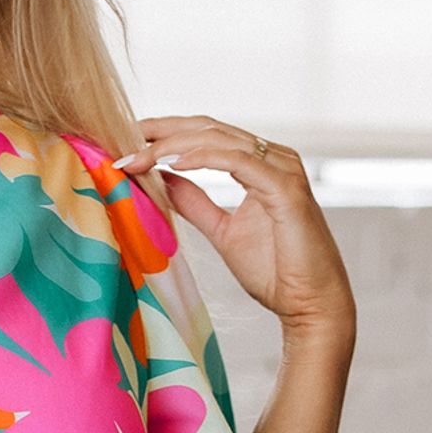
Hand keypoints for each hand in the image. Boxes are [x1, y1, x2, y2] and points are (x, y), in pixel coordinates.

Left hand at [115, 117, 354, 347]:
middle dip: (162, 132)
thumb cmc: (275, 271)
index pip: (206, 134)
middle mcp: (274, 159)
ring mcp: (283, 170)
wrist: (309, 304)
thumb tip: (162, 178)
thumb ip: (195, 203)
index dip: (165, 133)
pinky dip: (204, 158)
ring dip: (173, 145)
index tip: (126, 140)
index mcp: (260, 164)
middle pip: (209, 128)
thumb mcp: (222, 231)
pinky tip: (172, 164)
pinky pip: (240, 162)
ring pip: (220, 140)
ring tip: (138, 155)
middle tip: (122, 140)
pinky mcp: (287, 190)